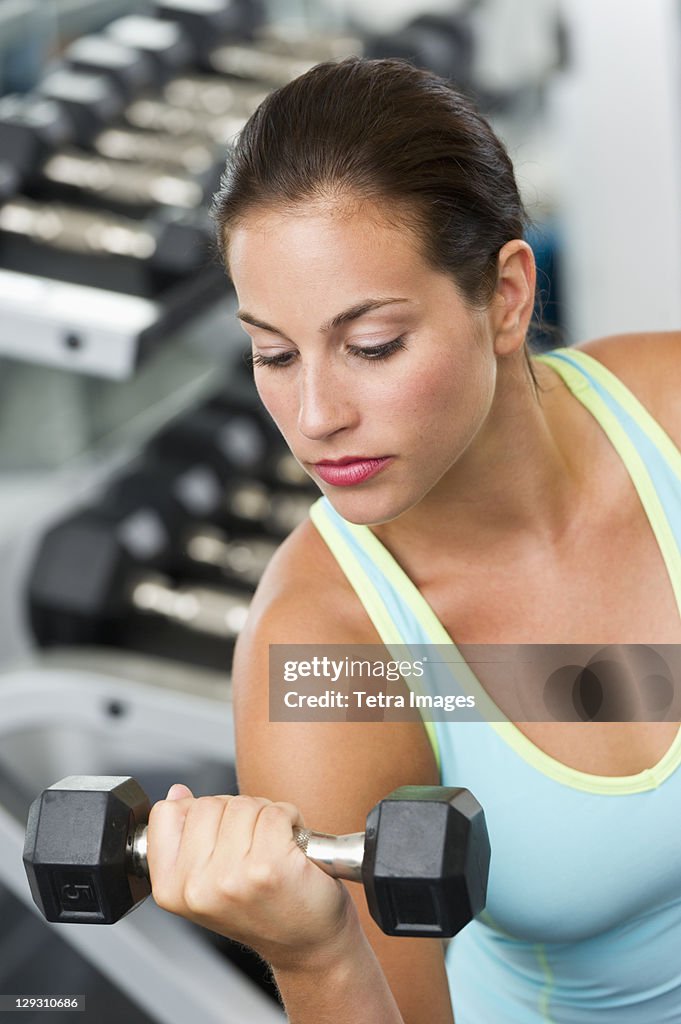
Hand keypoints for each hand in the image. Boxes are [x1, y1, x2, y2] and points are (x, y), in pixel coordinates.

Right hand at [146, 784, 354, 968]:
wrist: (306, 941)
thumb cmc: (263, 908)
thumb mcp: (208, 880)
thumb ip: (187, 837)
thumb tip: (177, 794)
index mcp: (172, 889)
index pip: (166, 814)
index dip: (196, 812)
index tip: (216, 835)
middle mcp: (197, 887)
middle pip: (207, 803)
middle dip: (235, 813)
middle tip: (251, 844)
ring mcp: (232, 877)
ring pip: (242, 803)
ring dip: (265, 814)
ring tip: (271, 845)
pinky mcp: (269, 866)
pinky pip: (275, 812)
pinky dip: (290, 818)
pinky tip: (291, 843)